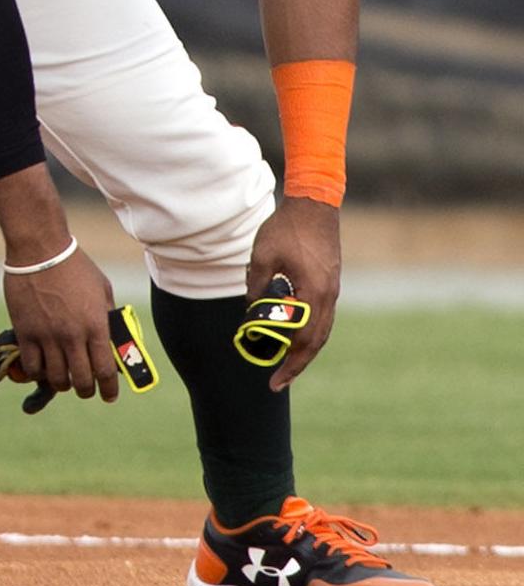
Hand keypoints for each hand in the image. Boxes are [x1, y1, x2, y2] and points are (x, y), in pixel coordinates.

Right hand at [3, 248, 118, 402]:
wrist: (39, 249)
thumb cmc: (75, 265)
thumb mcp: (102, 288)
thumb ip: (107, 316)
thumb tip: (111, 339)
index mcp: (96, 324)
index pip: (106, 370)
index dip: (109, 389)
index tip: (109, 396)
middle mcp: (72, 335)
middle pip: (81, 381)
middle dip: (86, 390)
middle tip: (86, 388)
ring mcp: (47, 336)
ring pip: (56, 378)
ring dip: (62, 383)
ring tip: (64, 378)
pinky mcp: (25, 333)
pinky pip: (32, 366)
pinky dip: (38, 373)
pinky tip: (42, 367)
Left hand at [246, 196, 341, 391]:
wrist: (314, 203)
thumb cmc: (287, 228)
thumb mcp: (262, 256)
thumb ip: (255, 285)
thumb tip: (252, 309)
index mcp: (313, 293)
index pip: (302, 340)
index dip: (288, 364)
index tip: (274, 382)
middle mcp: (328, 296)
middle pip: (316, 342)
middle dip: (297, 364)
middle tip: (279, 382)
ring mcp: (332, 289)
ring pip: (322, 331)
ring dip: (305, 349)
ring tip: (287, 363)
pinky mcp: (330, 281)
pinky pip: (323, 316)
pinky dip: (311, 331)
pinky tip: (296, 333)